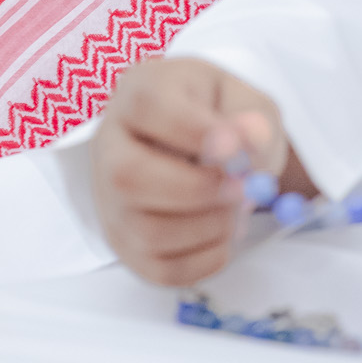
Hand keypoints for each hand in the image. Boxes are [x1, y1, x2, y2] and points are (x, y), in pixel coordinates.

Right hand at [91, 56, 311, 284]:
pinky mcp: (126, 244)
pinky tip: (221, 232)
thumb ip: (251, 116)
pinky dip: (206, 258)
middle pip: (128, 177)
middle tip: (242, 190)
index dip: (193, 131)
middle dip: (196, 190)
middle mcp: (110, 146)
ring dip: (208, 227)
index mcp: (138, 93)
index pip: (147, 106)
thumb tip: (250, 138)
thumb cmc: (218, 116)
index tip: (236, 150)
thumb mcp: (242, 100)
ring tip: (234, 207)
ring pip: (146, 231)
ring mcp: (111, 201)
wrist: (202, 145)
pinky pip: (162, 269)